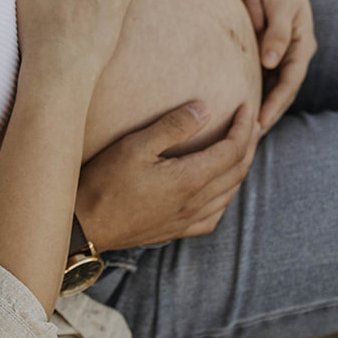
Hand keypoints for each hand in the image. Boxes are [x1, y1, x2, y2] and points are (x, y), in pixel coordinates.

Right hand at [75, 101, 259, 249]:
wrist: (85, 226)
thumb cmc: (104, 182)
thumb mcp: (135, 146)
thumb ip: (173, 126)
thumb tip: (206, 108)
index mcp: (189, 180)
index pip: (232, 150)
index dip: (244, 127)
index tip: (246, 107)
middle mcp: (195, 203)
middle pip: (237, 171)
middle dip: (249, 144)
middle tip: (252, 123)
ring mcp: (187, 220)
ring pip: (230, 194)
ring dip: (240, 168)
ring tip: (242, 149)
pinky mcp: (176, 231)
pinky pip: (214, 215)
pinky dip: (226, 197)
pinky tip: (220, 190)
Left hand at [197, 0, 315, 130]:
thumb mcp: (280, 4)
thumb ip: (277, 31)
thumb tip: (270, 62)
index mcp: (302, 46)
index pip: (290, 84)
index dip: (276, 106)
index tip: (259, 126)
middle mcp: (293, 54)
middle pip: (281, 92)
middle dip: (266, 116)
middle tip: (246, 141)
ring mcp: (280, 53)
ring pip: (270, 87)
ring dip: (258, 108)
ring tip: (238, 132)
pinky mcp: (266, 49)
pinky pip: (259, 76)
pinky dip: (249, 91)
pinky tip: (231, 105)